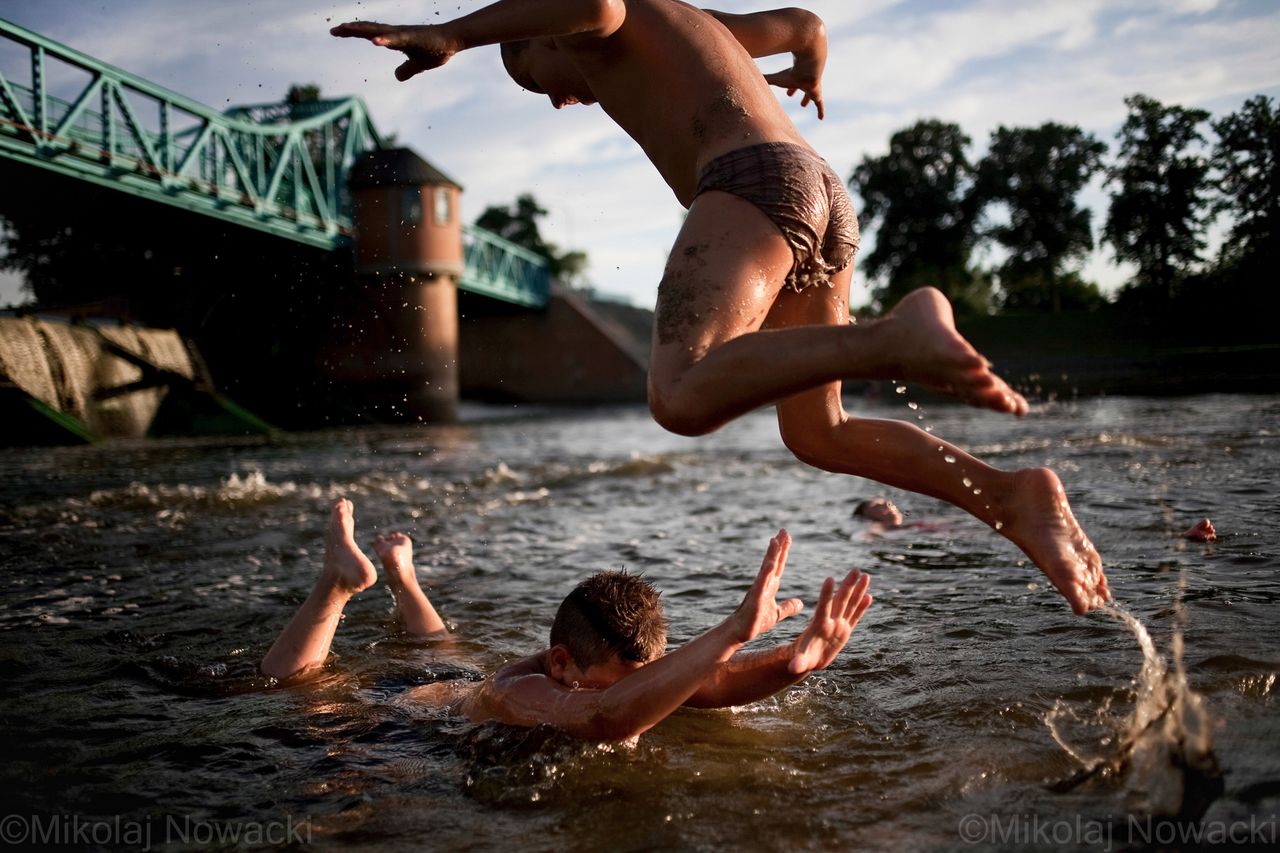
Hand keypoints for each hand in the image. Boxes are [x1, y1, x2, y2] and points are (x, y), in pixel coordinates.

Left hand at [331, 22, 456, 80]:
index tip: (336, 32)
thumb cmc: (435, 49)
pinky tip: (374, 40)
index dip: (353, 32)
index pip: (369, 33)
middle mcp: (396, 33)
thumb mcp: (418, 65)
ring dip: (363, 30)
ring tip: (347, 29)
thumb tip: (397, 77)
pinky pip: (397, 38)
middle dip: (351, 29)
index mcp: (395, 39)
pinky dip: (385, 39)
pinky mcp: (413, 37)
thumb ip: (406, 70)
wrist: (452, 41)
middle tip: (333, 30)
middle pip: (369, 29)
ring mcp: (404, 34)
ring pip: (379, 30)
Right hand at [726, 530, 804, 643]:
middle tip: (783, 530)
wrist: (739, 632)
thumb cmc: (755, 622)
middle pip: (773, 561)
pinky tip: (771, 563)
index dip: (783, 551)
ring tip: (776, 540)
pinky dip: (766, 573)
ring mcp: (758, 589)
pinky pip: (761, 584)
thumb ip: (788, 607)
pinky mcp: (755, 598)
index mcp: (770, 586)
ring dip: (771, 554)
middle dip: (778, 546)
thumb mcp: (777, 614)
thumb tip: (800, 603)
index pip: (778, 564)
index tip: (787, 536)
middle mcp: (763, 583)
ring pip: (766, 568)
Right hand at [764, 66, 824, 119]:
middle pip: (798, 86)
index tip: (785, 90)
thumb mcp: (776, 79)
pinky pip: (819, 104)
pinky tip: (821, 118)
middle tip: (790, 94)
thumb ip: (765, 78)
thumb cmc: (792, 73)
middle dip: (794, 89)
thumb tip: (749, 76)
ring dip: (806, 98)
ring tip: (803, 105)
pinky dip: (820, 111)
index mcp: (794, 77)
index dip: (787, 86)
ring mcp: (812, 88)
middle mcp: (803, 82)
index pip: (790, 82)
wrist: (809, 67)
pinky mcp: (817, 94)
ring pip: (809, 94)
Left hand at [786, 569, 871, 674]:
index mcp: (819, 626)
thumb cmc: (801, 659)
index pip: (824, 608)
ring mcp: (839, 625)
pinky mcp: (845, 630)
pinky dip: (862, 607)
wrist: (808, 659)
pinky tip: (869, 596)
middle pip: (841, 601)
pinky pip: (855, 616)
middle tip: (855, 569)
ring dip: (858, 590)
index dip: (826, 595)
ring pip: (850, 604)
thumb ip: (799, 663)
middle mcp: (831, 622)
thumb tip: (793, 668)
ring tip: (865, 575)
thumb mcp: (800, 661)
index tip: (830, 579)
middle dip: (848, 585)